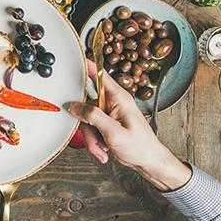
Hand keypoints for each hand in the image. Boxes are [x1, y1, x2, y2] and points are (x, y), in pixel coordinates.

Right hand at [69, 60, 192, 190]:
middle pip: (87, 104)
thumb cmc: (140, 146)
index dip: (85, 65)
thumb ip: (93, 117)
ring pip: (87, 119)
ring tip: (101, 148)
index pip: (99, 74)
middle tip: (93, 138)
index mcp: (119, 97)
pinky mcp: (106, 123)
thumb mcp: (114, 132)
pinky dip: (94, 141)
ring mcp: (109, 113)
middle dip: (87, 125)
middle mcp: (113, 102)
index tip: (73, 59)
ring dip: (91, 137)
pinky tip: (103, 149)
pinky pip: (91, 128)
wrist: (148, 161)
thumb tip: (75, 106)